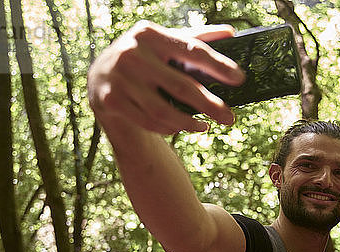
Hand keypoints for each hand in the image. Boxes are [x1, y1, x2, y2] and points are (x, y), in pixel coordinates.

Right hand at [87, 21, 245, 134]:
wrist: (100, 75)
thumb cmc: (143, 57)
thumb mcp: (163, 41)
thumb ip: (195, 37)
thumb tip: (231, 34)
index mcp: (150, 34)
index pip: (191, 50)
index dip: (218, 65)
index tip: (240, 78)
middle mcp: (132, 54)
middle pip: (180, 85)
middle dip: (209, 104)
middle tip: (230, 118)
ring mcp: (119, 78)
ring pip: (162, 110)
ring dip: (188, 123)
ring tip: (206, 126)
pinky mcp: (111, 100)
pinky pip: (148, 121)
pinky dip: (169, 128)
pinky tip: (183, 127)